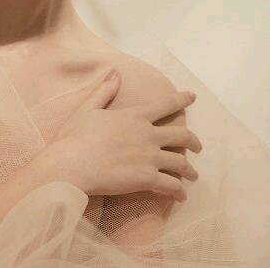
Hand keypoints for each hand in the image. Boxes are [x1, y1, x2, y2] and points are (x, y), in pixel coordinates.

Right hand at [36, 69, 201, 201]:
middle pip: (181, 135)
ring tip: (193, 176)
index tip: (193, 97)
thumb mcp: (89, 107)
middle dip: (193, 141)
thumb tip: (115, 72)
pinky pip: (171, 186)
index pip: (166, 105)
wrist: (71, 164)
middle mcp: (148, 135)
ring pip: (181, 163)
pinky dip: (180, 191)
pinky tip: (182, 196)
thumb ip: (105, 90)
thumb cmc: (75, 136)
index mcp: (135, 116)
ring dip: (190, 170)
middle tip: (198, 146)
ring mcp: (149, 158)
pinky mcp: (147, 179)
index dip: (182, 99)